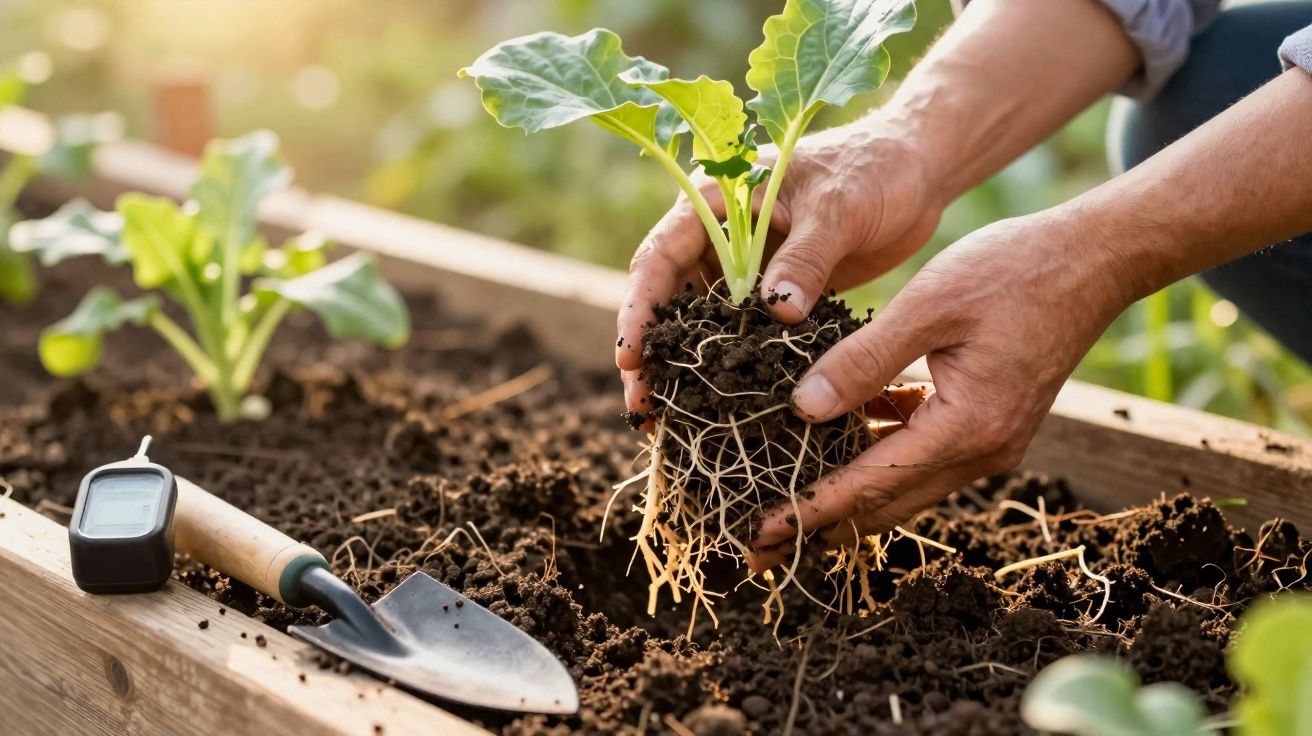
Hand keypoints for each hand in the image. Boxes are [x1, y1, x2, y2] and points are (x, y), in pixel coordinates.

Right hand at [616, 121, 943, 412]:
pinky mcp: (773, 291)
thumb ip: (805, 259)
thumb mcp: (838, 209)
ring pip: (698, 320)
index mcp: (716, 198)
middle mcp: (718, 233)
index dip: (641, 307)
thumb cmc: (874, 170)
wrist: (916, 172)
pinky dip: (728, 364)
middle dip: (652, 350)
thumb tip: (779, 314)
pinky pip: (741, 331)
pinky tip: (719, 404)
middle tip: (643, 404)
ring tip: (668, 416)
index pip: (662, 254)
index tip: (632, 355)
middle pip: (668, 296)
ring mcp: (744, 265)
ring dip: (683, 364)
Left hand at [749, 210, 1138, 569]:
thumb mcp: (928, 305)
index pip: (872, 484)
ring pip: (901, 482)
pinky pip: (921, 452)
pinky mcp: (988, 424)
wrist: (1094, 260)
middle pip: (885, 503)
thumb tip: (803, 409)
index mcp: (967, 428)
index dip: (811, 508)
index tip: (760, 530)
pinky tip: (838, 431)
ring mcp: (989, 442)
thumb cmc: (1014, 270)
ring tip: (784, 492)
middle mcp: (981, 451)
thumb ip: (864, 361)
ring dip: (846, 489)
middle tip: (758, 540)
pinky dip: (879, 450)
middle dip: (821, 521)